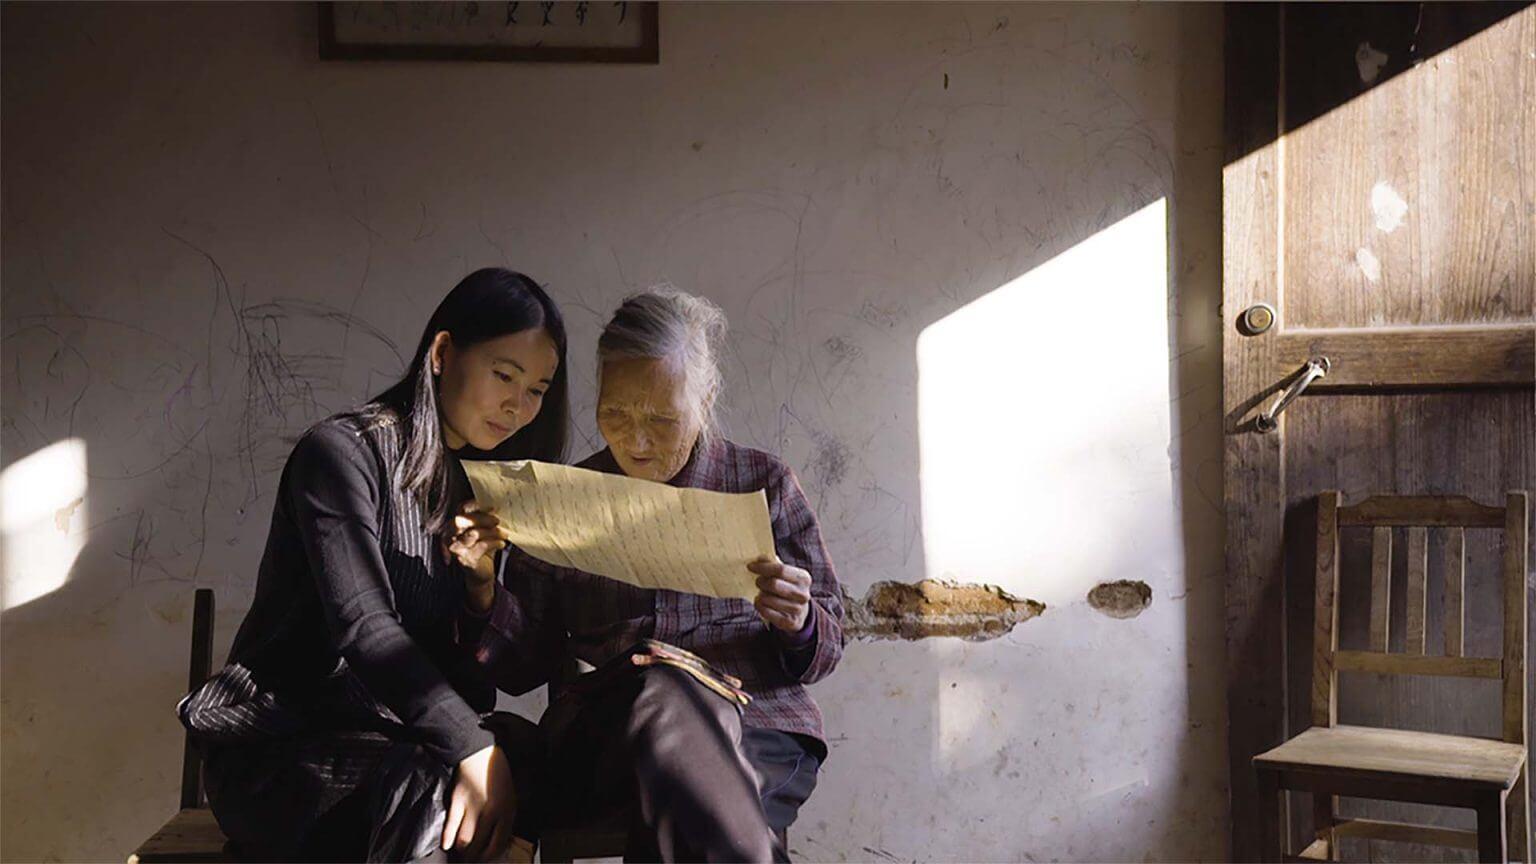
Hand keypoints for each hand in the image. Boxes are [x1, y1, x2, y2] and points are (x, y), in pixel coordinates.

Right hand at [442, 744, 517, 860]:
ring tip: (460, 851)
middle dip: (474, 855)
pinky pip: (452, 826)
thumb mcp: (510, 794)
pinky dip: (448, 838)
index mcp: (507, 810)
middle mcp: (492, 812)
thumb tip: (500, 837)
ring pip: (465, 840)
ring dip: (462, 849)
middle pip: (481, 845)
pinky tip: (446, 844)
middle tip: (470, 858)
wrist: (480, 752)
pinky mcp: (458, 801)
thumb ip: (505, 815)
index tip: (485, 857)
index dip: (491, 854)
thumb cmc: (496, 773)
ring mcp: (474, 807)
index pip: (499, 843)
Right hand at [448, 502, 505, 612]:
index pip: (461, 508)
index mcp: (453, 525)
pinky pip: (481, 546)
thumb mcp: (483, 530)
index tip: (492, 506)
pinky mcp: (465, 559)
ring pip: (473, 533)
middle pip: (462, 520)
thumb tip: (496, 505)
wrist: (481, 573)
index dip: (475, 505)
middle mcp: (450, 536)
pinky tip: (502, 544)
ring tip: (504, 534)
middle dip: (482, 518)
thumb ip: (485, 518)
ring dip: (492, 532)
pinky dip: (494, 543)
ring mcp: (456, 549)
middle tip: (497, 520)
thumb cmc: (482, 548)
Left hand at [748, 556, 811, 632]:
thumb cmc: (789, 587)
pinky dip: (759, 606)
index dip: (763, 567)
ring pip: (768, 599)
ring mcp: (797, 610)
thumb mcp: (786, 574)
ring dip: (760, 595)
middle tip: (758, 581)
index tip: (751, 566)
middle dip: (761, 582)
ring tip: (762, 593)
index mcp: (804, 578)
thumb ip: (774, 564)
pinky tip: (761, 602)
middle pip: (773, 584)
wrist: (800, 612)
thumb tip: (760, 557)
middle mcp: (803, 594)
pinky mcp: (789, 622)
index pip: (780, 569)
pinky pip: (766, 612)